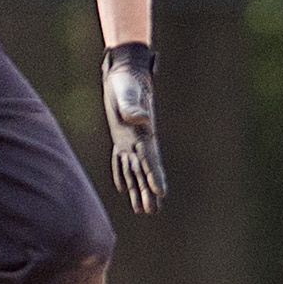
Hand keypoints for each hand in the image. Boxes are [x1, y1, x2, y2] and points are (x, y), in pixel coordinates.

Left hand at [102, 42, 166, 214]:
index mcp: (144, 133)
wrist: (124, 72)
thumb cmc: (127, 82)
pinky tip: (124, 188)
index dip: (155, 176)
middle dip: (148, 191)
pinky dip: (124, 175)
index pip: (150, 159)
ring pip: (135, 170)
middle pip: (145, 171)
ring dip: (138, 189)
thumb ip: (132, 107)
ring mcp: (130, 140)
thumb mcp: (127, 93)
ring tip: (143, 210)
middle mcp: (139, 140)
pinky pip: (123, 161)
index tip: (161, 194)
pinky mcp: (120, 137)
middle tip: (152, 211)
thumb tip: (138, 119)